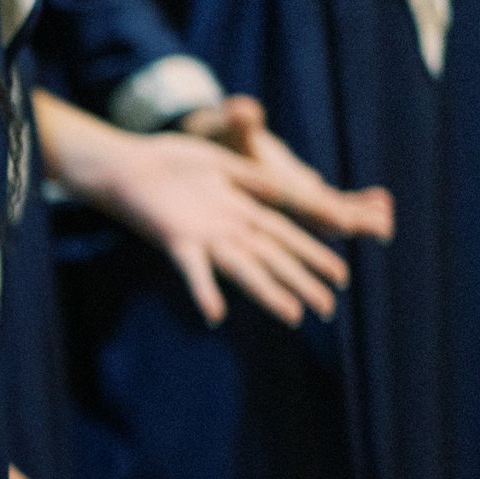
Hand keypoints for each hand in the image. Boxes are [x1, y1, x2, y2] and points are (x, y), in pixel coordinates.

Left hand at [44, 92, 353, 327]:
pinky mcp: (176, 239)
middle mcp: (231, 227)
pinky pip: (192, 270)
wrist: (131, 162)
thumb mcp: (223, 163)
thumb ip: (254, 176)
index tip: (349, 261)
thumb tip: (284, 185)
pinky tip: (214, 316)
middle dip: (302, 280)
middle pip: (275, 256)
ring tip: (292, 315)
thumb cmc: (175, 161)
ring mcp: (206, 236)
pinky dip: (203, 293)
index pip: (291, 228)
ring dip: (268, 293)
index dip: (317, 245)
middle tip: (329, 308)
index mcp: (246, 208)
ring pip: (245, 268)